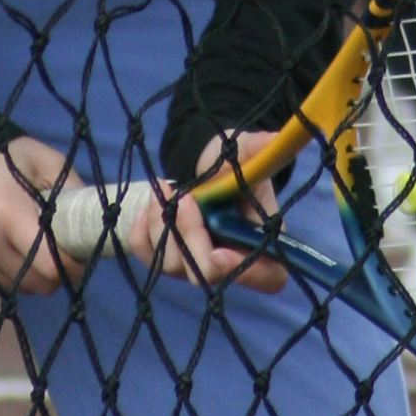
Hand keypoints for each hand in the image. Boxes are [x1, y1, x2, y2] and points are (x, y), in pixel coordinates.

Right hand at [0, 134, 85, 295]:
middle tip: (56, 251)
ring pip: (18, 290)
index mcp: (7, 211)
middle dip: (55, 272)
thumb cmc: (1, 162)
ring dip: (31, 276)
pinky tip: (4, 250)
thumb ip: (72, 190)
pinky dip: (7, 276)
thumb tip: (90, 226)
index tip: (78, 253)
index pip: (53, 264)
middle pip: (38, 284)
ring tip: (27, 247)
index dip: (74, 264)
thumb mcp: (42, 160)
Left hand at [119, 132, 287, 291]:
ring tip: (163, 190)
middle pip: (208, 274)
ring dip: (163, 227)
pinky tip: (146, 206)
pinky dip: (142, 234)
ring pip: (173, 266)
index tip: (220, 252)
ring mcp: (195, 264)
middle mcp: (228, 260)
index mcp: (261, 241)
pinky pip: (148, 258)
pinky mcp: (169, 257)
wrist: (203, 166)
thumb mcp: (246, 152)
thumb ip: (258, 149)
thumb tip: (273, 138)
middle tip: (184, 199)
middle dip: (191, 235)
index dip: (248, 273)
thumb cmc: (232, 164)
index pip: (267, 277)